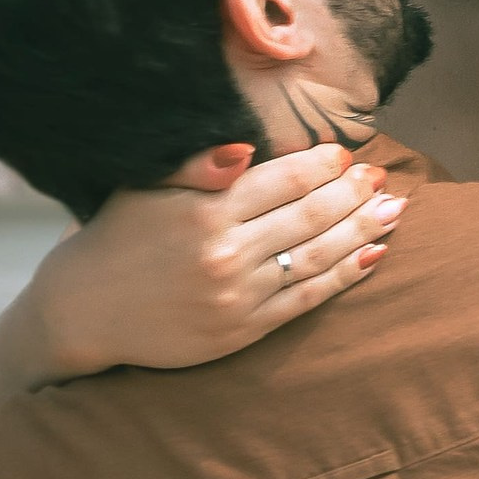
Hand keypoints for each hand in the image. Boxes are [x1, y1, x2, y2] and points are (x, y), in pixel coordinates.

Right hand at [48, 139, 406, 373]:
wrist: (84, 312)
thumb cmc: (117, 238)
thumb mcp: (146, 188)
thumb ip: (197, 166)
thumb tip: (245, 147)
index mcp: (203, 210)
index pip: (282, 180)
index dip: (322, 165)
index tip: (345, 153)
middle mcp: (224, 253)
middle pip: (309, 216)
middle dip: (353, 193)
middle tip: (380, 177)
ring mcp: (237, 296)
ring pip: (316, 257)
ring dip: (362, 231)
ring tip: (394, 210)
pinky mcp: (242, 331)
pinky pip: (306, 299)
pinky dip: (344, 276)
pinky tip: (373, 255)